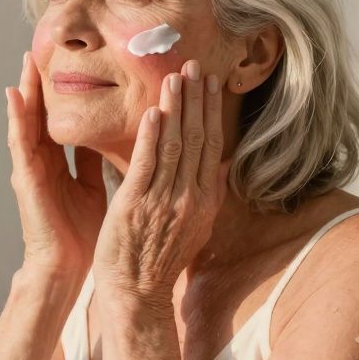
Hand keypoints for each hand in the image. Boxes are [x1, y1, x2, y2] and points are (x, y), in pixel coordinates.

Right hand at [5, 51, 107, 276]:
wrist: (67, 267)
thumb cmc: (82, 233)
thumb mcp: (93, 188)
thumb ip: (93, 162)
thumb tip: (108, 137)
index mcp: (59, 164)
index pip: (61, 120)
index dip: (63, 93)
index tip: (69, 63)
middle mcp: (41, 162)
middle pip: (41, 114)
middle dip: (41, 83)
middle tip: (42, 48)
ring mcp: (30, 168)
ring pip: (27, 121)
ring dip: (26, 91)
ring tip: (26, 61)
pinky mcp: (24, 178)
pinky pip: (19, 142)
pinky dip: (16, 117)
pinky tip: (14, 95)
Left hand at [91, 61, 231, 309]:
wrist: (137, 295)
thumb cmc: (160, 261)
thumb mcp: (195, 227)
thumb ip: (208, 193)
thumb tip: (223, 165)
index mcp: (203, 201)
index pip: (211, 146)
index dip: (211, 112)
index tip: (210, 83)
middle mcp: (188, 198)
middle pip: (196, 139)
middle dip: (196, 99)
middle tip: (194, 64)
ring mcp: (163, 202)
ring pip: (173, 146)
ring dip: (174, 109)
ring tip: (174, 77)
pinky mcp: (135, 206)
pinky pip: (145, 166)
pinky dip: (149, 138)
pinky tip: (151, 113)